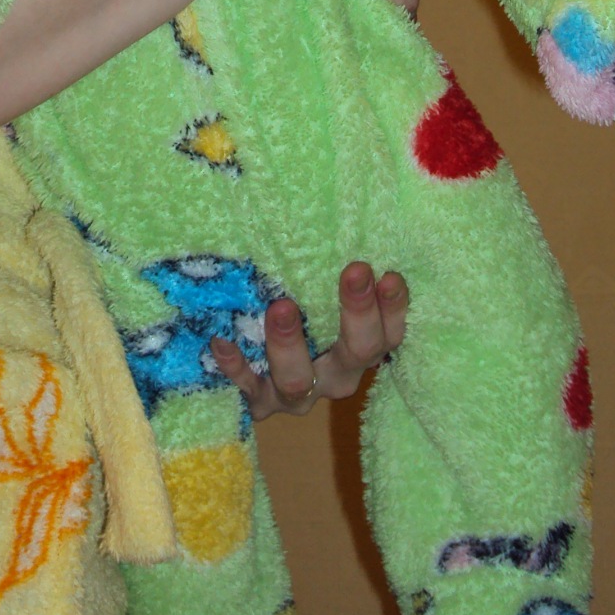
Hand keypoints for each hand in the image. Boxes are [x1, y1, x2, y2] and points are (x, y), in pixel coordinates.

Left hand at [210, 262, 407, 419]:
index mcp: (360, 351)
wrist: (260, 373)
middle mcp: (336, 376)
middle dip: (358, 312)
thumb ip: (329, 270)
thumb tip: (335, 211)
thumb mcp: (321, 297)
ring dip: (289, 344)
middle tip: (354, 270)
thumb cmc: (302, 313)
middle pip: (359, 352)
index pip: (389, 334)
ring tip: (280, 307)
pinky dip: (235, 367)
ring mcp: (299, 395)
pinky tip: (220, 341)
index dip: (394, 308)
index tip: (389, 274)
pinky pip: (248, 389)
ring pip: (298, 381)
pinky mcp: (261, 403)